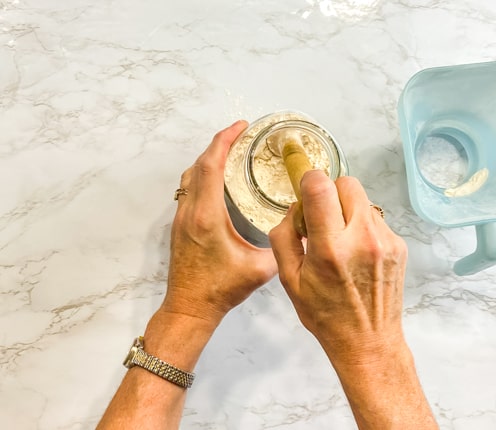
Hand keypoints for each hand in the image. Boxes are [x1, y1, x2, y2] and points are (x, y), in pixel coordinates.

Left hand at [164, 120, 277, 325]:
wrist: (189, 308)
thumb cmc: (222, 290)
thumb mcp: (260, 269)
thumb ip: (283, 246)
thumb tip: (302, 228)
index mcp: (207, 215)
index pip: (211, 165)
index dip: (225, 140)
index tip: (242, 127)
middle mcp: (190, 211)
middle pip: (199, 164)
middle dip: (219, 144)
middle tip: (242, 136)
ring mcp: (181, 218)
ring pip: (190, 176)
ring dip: (209, 159)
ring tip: (232, 153)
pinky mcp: (180, 226)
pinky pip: (189, 189)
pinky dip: (203, 175)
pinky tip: (221, 180)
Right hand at [269, 170, 407, 363]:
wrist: (369, 342)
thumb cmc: (327, 315)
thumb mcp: (290, 281)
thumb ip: (284, 238)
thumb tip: (293, 210)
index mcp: (330, 249)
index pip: (321, 187)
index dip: (309, 180)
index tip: (305, 191)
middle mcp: (362, 239)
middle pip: (347, 183)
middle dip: (330, 193)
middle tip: (323, 217)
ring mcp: (386, 241)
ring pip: (363, 200)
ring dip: (348, 210)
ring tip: (341, 240)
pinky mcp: (399, 245)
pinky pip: (375, 218)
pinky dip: (363, 226)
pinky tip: (357, 253)